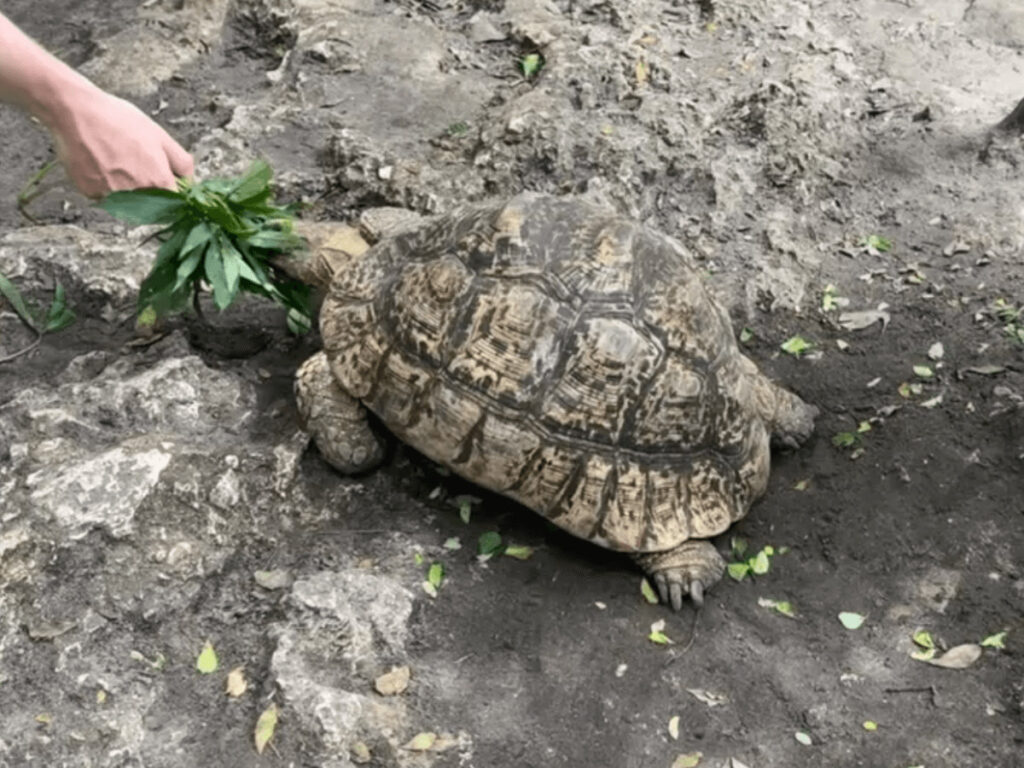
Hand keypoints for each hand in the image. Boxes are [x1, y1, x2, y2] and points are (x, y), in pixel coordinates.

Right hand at [48, 85, 193, 198]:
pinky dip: (104, 185)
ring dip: (125, 188)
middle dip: (148, 189)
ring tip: (116, 160)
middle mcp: (137, 195)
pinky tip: (100, 163)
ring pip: (126, 202)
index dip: (171, 192)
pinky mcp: (90, 193)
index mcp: (158, 182)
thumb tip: (191, 182)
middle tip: (135, 164)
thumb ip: (181, 163)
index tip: (166, 181)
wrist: (77, 112)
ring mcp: (112, 196)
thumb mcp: (161, 136)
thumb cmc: (119, 120)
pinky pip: (104, 196)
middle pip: (150, 204)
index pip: (174, 202)